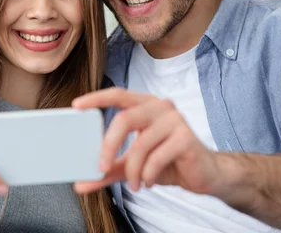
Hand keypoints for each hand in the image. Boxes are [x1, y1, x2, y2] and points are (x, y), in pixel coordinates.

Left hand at [72, 88, 228, 195]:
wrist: (203, 174)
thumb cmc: (167, 162)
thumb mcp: (133, 164)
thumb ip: (109, 170)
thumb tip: (81, 183)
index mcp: (145, 105)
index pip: (118, 94)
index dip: (96, 98)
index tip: (76, 105)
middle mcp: (160, 107)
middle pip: (125, 119)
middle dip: (109, 145)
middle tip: (100, 166)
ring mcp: (175, 120)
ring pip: (140, 144)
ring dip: (132, 170)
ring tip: (133, 184)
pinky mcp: (186, 138)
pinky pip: (157, 157)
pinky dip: (148, 174)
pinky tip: (148, 182)